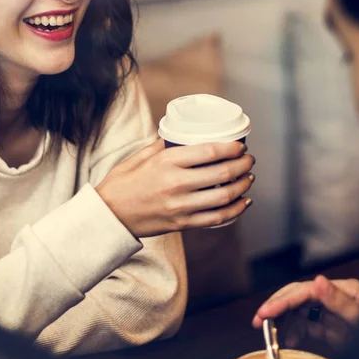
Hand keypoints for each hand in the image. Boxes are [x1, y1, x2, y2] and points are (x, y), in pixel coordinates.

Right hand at [96, 139, 255, 237]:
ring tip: (248, 178)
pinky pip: (217, 218)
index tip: (240, 145)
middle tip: (249, 160)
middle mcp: (176, 184)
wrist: (109, 216)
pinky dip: (235, 210)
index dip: (232, 147)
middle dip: (243, 164)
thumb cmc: (122, 184)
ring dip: (243, 186)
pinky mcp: (183, 223)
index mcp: (167, 162)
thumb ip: (163, 146)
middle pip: (222, 173)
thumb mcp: (139, 157)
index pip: (210, 151)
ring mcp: (181, 206)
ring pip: (224, 196)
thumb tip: (185, 135)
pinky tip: (243, 202)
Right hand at [252, 276, 358, 351]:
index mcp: (343, 288)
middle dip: (277, 307)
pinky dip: (295, 331)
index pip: (305, 290)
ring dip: (283, 321)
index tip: (265, 313)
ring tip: (271, 334)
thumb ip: (339, 301)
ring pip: (299, 309)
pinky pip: (306, 324)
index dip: (283, 300)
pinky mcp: (330, 324)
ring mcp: (332, 309)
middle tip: (258, 321)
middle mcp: (334, 294)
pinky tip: (289, 341)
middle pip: (298, 295)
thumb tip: (318, 281)